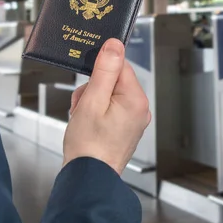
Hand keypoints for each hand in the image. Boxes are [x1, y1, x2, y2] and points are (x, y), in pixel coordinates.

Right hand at [63, 38, 150, 174]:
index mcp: (136, 99)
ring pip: (110, 95)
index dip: (100, 70)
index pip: (120, 66)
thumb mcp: (92, 101)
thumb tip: (115, 45)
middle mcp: (140, 109)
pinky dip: (96, 112)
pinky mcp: (126, 129)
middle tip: (82, 105)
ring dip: (92, 101)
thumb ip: (105, 70)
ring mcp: (134, 120)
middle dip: (93, 88)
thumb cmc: (89, 144)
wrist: (88, 178)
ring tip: (82, 118)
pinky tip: (87, 124)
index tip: (88, 84)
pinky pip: (110, 109)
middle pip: (114, 80)